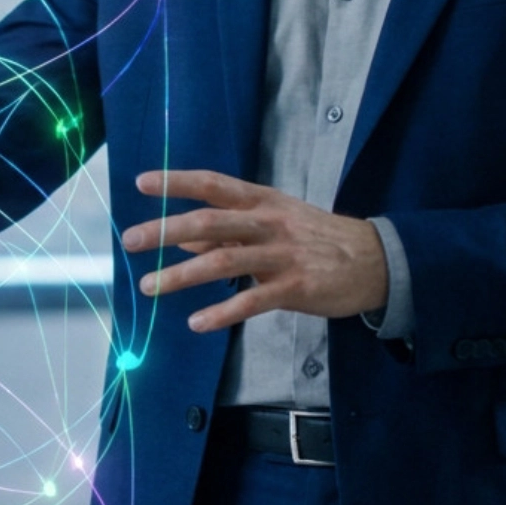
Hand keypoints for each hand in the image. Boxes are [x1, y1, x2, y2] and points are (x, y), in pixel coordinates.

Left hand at [120, 169, 387, 332]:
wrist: (376, 260)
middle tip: (130, 240)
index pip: (214, 185)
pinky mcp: (296, 287)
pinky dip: (222, 312)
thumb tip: (182, 235)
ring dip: (182, 275)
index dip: (178, 182)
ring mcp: (283, 255)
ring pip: (224, 262)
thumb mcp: (273, 222)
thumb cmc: (316, 238)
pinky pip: (252, 301)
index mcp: (262, 201)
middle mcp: (269, 222)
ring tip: (149, 287)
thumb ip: (228, 230)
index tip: (141, 182)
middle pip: (211, 221)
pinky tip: (197, 322)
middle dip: (165, 230)